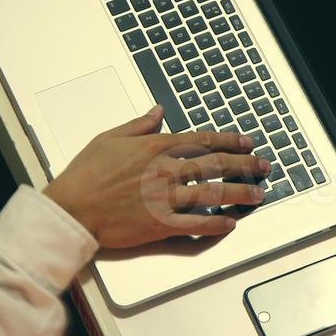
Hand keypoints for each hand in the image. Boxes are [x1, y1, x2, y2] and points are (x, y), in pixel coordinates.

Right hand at [44, 106, 270, 248]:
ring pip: (213, 194)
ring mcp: (165, 199)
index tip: (247, 143)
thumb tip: (158, 110)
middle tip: (264, 167)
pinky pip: (196, 225)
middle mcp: (166, 170)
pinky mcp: (160, 225)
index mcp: (156, 147)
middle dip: (245, 165)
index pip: (203, 140)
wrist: (72, 208)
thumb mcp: (110, 138)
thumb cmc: (86, 174)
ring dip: (240, 194)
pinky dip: (216, 225)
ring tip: (258, 195)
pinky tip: (231, 224)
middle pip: (216, 165)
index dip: (230, 141)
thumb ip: (139, 124)